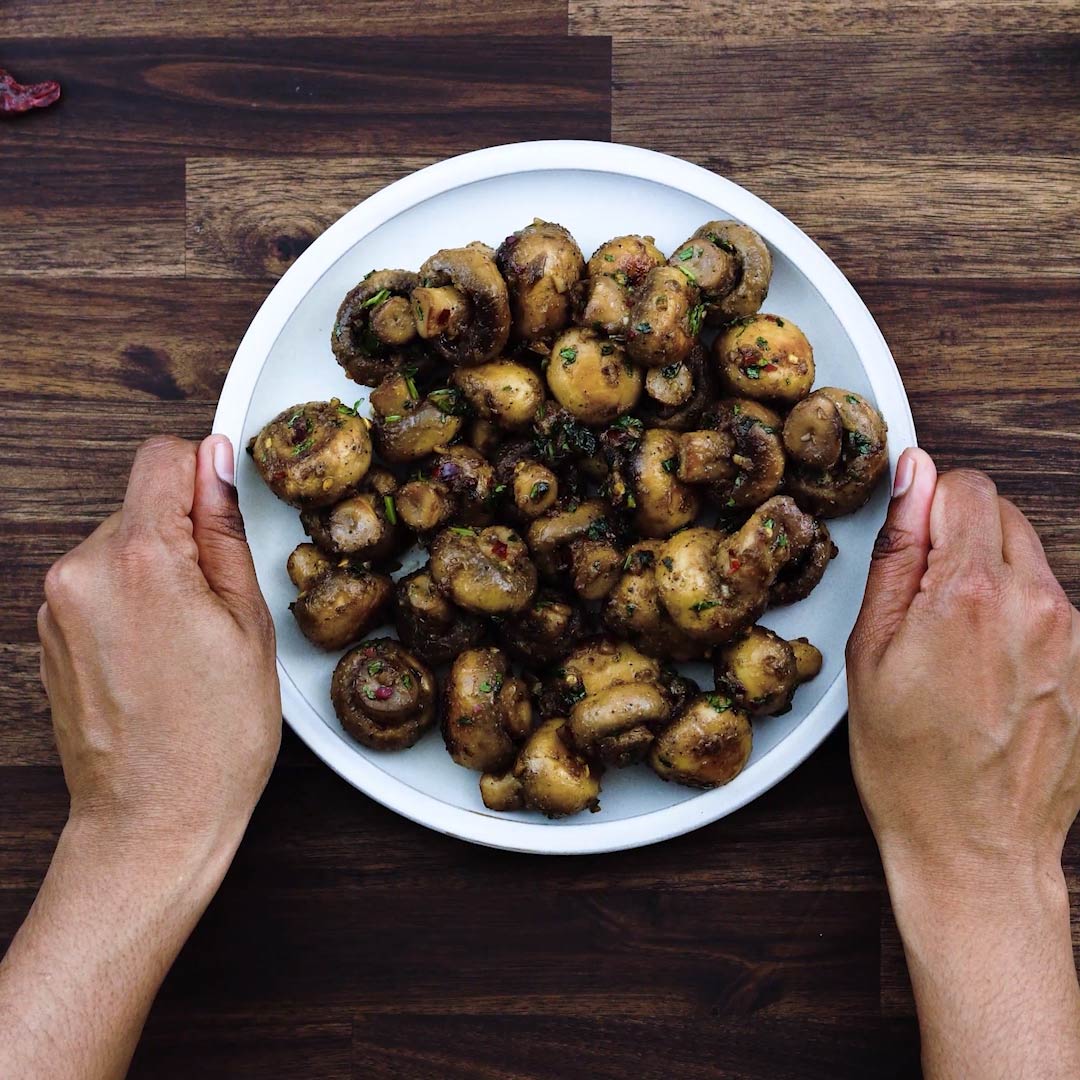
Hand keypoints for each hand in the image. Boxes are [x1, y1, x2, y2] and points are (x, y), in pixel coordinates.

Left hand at [38, 434, 280, 858]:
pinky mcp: (48, 635)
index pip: (161, 458)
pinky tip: (159, 654)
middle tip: (219, 603)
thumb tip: (215, 466)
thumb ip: (223, 532)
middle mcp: (82, 574)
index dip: (204, 474)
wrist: (153, 820)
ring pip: (120, 546)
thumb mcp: (247, 624)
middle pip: (140, 505)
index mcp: (139, 561)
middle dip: (183, 535)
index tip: (226, 507)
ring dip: (157, 570)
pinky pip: (98, 586)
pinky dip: (131, 601)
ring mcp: (56, 607)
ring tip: (188, 639)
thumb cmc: (212, 740)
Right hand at [846, 447, 1079, 1077]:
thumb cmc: (911, 764)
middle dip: (961, 536)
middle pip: (1002, 513)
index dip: (928, 503)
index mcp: (970, 594)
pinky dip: (1019, 617)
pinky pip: (1051, 606)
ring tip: (956, 645)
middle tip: (925, 600)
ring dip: (992, 577)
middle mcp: (1035, 605)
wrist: (976, 848)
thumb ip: (898, 552)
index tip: (911, 538)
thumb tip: (912, 478)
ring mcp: (1073, 637)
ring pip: (1030, 558)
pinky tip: (989, 670)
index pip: (966, 486)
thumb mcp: (871, 651)